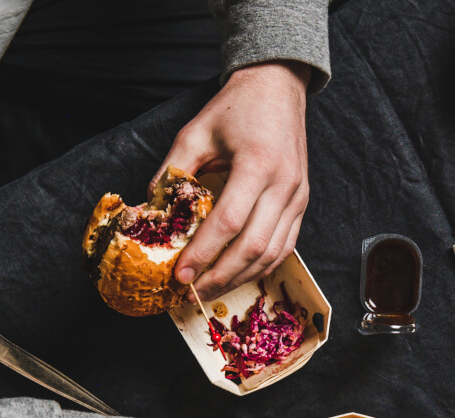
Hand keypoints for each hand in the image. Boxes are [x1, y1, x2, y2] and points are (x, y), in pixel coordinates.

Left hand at [154, 61, 310, 300]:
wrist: (277, 89)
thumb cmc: (235, 108)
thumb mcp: (195, 133)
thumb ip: (173, 172)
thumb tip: (152, 212)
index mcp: (257, 165)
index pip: (229, 222)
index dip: (203, 253)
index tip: (181, 274)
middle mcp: (283, 185)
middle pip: (253, 247)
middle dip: (221, 275)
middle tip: (193, 292)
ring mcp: (298, 198)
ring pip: (273, 253)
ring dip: (242, 277)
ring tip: (213, 289)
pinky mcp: (302, 204)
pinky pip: (285, 246)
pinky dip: (262, 266)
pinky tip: (240, 274)